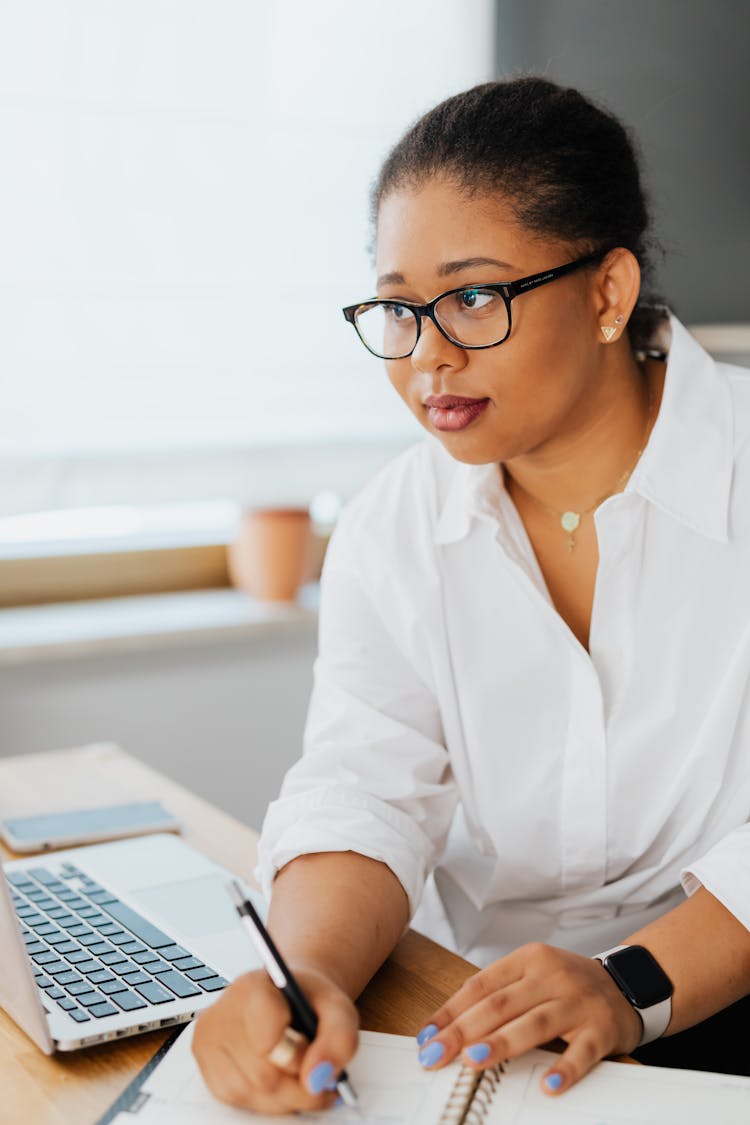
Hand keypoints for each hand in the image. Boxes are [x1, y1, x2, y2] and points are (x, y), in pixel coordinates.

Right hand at [192, 966, 358, 1113]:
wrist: (287, 995)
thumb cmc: (308, 1000)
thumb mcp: (338, 1007)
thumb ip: (339, 1039)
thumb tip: (318, 1078)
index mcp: (252, 987)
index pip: (268, 1041)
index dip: (298, 1058)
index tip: (313, 1053)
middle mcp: (221, 1012)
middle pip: (262, 1076)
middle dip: (298, 1086)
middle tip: (318, 1075)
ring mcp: (208, 1040)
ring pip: (249, 1094)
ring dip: (283, 1098)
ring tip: (299, 1075)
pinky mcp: (205, 1065)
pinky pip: (236, 1100)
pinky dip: (264, 1100)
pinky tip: (278, 1079)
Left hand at [415, 942, 642, 1094]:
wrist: (628, 984)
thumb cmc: (568, 985)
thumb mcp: (533, 977)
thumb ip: (498, 997)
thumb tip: (449, 1029)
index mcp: (528, 959)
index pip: (481, 985)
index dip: (450, 1011)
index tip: (427, 1037)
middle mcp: (551, 976)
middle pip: (501, 1003)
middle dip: (463, 1030)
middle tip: (437, 1054)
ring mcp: (577, 1001)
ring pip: (535, 1022)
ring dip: (502, 1042)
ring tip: (474, 1060)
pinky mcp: (602, 1027)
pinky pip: (582, 1050)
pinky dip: (565, 1067)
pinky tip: (549, 1084)